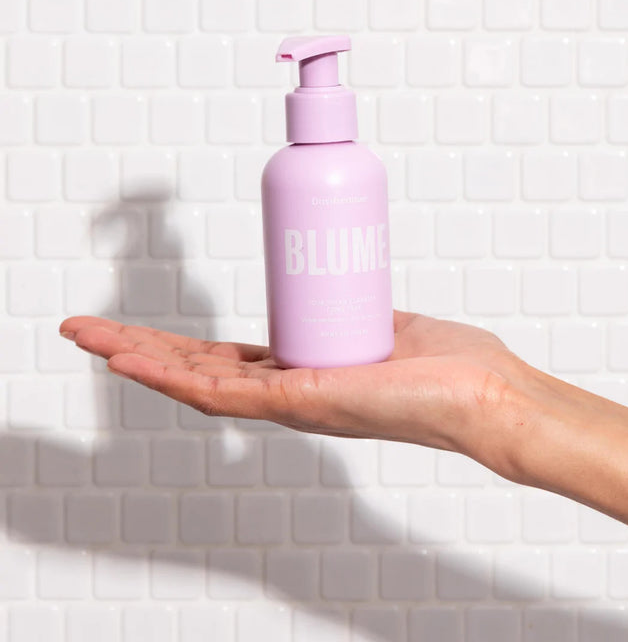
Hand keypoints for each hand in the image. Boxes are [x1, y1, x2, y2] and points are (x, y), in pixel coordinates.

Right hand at [59, 311, 531, 482]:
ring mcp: (292, 403)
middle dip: (143, 348)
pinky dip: (171, 378)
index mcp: (306, 374)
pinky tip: (131, 361)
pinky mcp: (302, 404)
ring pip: (198, 382)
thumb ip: (354, 309)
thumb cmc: (449, 366)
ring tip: (89, 338)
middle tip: (91, 327)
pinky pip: (223, 395)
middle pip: (201, 369)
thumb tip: (343, 277)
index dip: (181, 344)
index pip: (228, 360)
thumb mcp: (385, 321)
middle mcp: (291, 395)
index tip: (151, 325)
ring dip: (140, 359)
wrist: (486, 395)